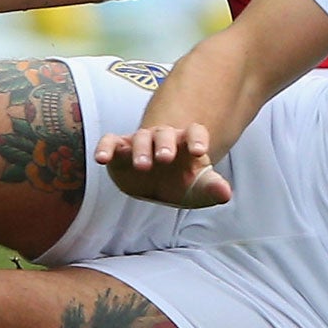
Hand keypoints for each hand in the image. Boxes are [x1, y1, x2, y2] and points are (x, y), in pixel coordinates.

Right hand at [94, 125, 232, 207]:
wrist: (158, 185)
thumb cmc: (183, 182)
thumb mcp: (199, 188)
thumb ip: (212, 187)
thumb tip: (226, 194)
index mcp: (186, 142)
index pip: (195, 133)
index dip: (197, 140)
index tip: (199, 152)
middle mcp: (163, 138)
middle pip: (164, 134)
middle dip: (165, 144)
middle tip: (165, 158)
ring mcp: (141, 142)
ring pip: (140, 138)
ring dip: (141, 150)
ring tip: (142, 166)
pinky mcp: (120, 149)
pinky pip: (110, 142)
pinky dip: (105, 147)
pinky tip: (101, 159)